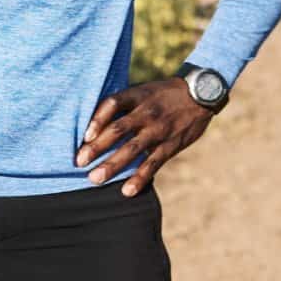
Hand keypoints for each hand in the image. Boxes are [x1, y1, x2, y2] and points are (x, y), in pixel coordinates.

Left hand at [76, 79, 214, 196]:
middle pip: (118, 129)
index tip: (85, 136)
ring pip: (132, 149)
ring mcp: (159, 130)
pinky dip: (140, 178)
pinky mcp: (170, 145)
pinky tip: (126, 191)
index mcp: (138, 95)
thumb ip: (124, 103)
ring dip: (112, 165)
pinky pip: (153, 163)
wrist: (200, 94)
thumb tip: (94, 121)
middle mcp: (147, 112)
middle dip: (97, 147)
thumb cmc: (164, 93)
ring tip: (95, 179)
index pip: (113, 103)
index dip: (97, 119)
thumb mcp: (144, 90)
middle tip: (79, 162)